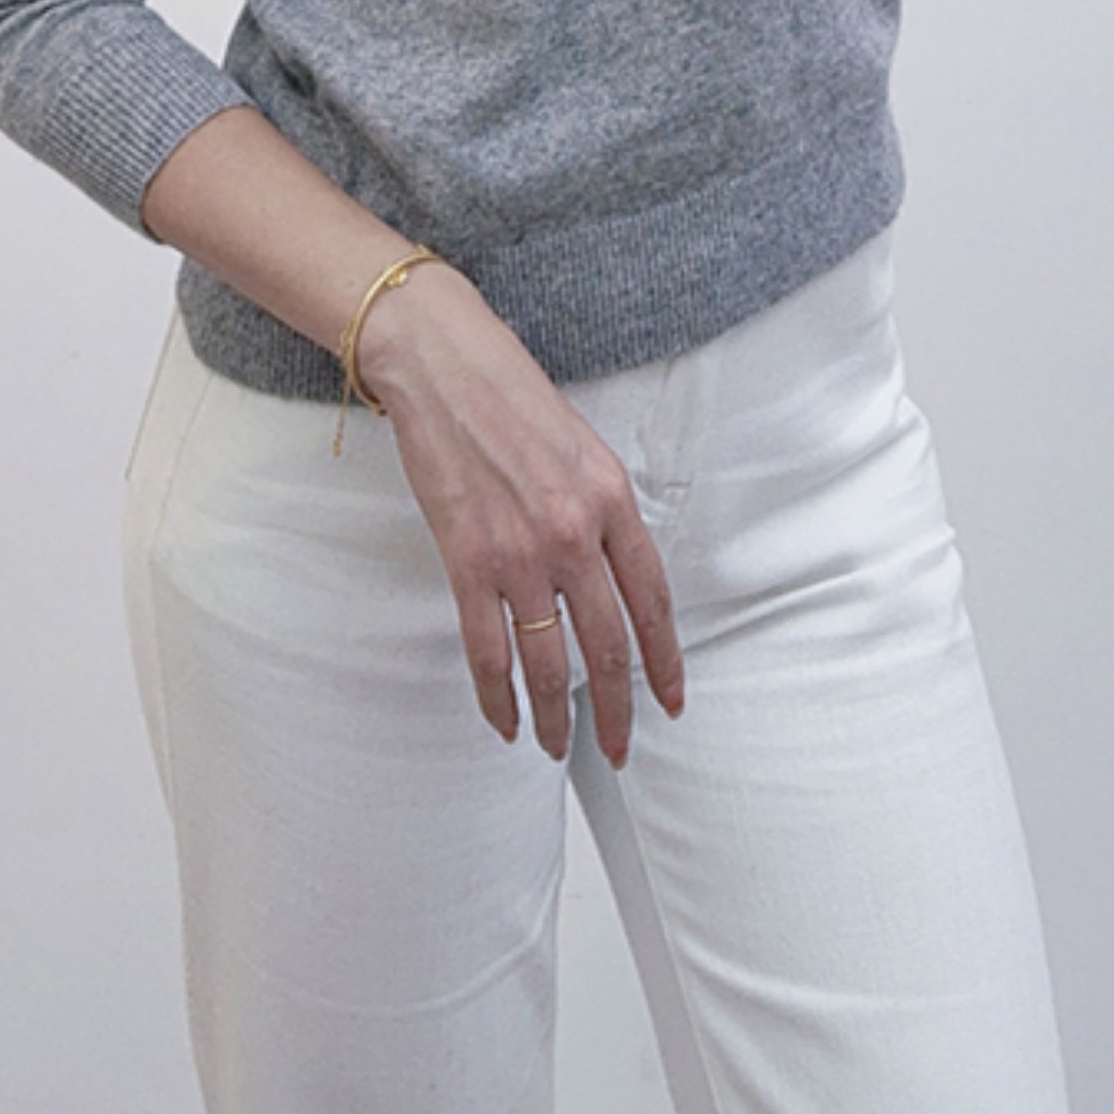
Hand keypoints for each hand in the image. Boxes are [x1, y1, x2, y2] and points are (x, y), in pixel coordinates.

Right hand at [357, 265, 686, 765]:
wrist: (441, 365)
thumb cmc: (508, 397)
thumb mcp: (584, 450)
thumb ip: (604, 515)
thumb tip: (612, 578)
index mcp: (614, 501)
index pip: (654, 602)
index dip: (666, 661)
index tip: (671, 699)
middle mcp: (574, 534)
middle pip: (609, 646)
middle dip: (619, 709)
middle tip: (619, 747)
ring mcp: (520, 554)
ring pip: (549, 663)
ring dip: (556, 717)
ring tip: (559, 747)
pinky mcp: (467, 563)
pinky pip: (489, 652)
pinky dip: (498, 698)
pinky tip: (505, 722)